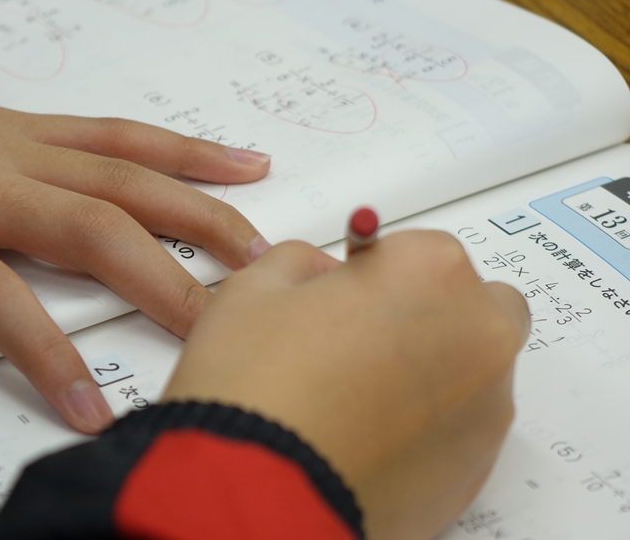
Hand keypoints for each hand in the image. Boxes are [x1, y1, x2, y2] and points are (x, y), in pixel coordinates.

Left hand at [0, 32, 270, 433]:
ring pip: (124, 177)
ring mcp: (14, 147)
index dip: (48, 355)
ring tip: (257, 247)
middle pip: (93, 231)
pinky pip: (117, 135)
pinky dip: (181, 149)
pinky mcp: (31, 128)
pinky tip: (232, 160)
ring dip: (199, 211)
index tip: (93, 408)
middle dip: (166, 283)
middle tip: (222, 326)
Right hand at [163, 231, 529, 539]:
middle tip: (362, 333)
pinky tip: (371, 431)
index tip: (350, 290)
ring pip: (471, 366)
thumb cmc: (255, 392)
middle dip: (426, 309)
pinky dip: (430, 420)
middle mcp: (478, 334)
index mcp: (431, 271)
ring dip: (431, 365)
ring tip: (358, 393)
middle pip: (470, 302)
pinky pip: (463, 424)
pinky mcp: (478, 468)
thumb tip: (316, 273)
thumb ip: (299, 262)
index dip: (376, 269)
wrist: (256, 493)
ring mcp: (487, 407)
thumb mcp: (256, 289)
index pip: (420, 248)